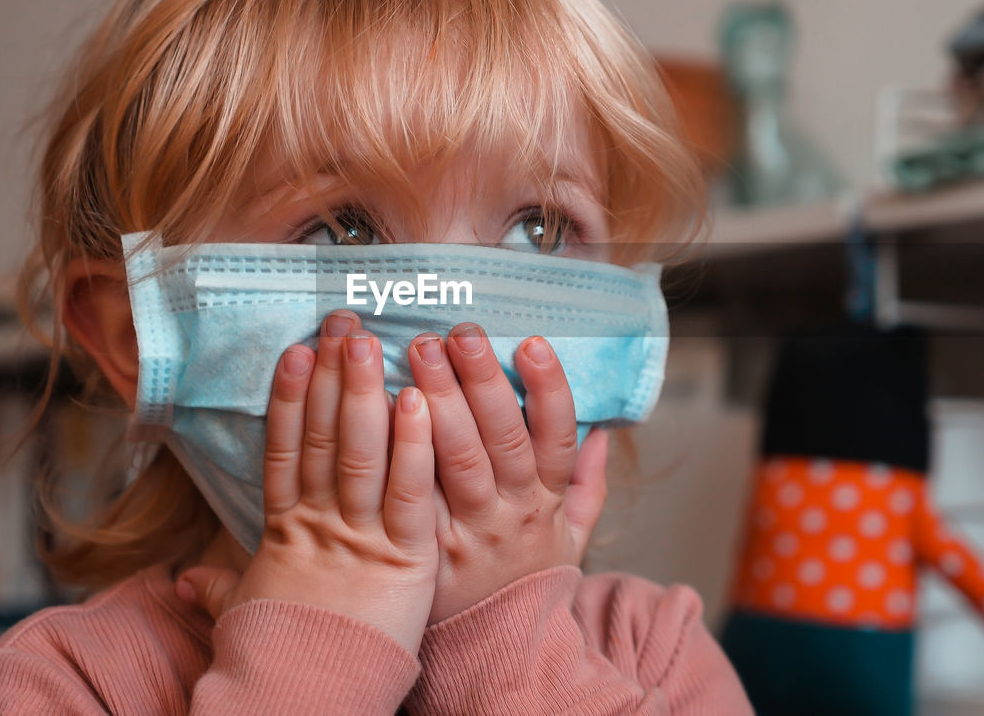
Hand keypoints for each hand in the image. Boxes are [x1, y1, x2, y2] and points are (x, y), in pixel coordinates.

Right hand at [176, 311, 438, 653]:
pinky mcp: (404, 558)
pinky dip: (411, 445)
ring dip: (365, 393)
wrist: (303, 703)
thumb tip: (183, 581)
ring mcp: (361, 537)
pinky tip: (416, 401)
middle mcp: (320, 524)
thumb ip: (221, 586)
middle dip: (331, 376)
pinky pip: (406, 492)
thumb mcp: (247, 612)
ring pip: (361, 452)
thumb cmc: (278, 657)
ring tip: (370, 342)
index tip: (295, 352)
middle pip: (324, 437)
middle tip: (341, 323)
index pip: (285, 450)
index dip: (289, 399)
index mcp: (285, 530)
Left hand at [407, 323, 608, 623]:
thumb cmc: (528, 578)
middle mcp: (510, 511)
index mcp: (549, 499)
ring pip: (453, 460)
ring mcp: (465, 529)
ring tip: (414, 351)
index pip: (556, 437)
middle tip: (456, 333)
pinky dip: (396, 448)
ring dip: (436, 401)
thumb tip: (604, 428)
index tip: (530, 342)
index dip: (548, 388)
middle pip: (500, 439)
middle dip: (479, 382)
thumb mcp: (574, 535)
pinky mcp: (423, 546)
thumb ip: (589, 482)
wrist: (492, 651)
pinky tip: (378, 407)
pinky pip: (410, 492)